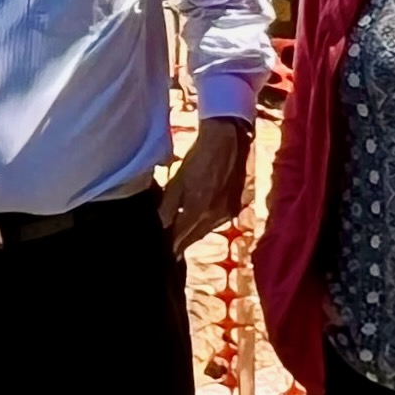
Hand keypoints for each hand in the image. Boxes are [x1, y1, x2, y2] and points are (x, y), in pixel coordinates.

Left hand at [159, 118, 251, 255]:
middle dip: (180, 244)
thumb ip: (168, 205)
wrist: (227, 141)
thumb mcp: (177, 180)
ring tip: (179, 241)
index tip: (160, 253)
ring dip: (192, 236)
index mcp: (198, 210)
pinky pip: (216, 223)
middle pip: (193, 238)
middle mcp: (214, 217)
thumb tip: (160, 225)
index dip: (169, 246)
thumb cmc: (198, 158)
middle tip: (167, 251)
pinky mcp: (235, 207)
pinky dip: (204, 225)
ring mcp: (227, 213)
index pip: (180, 237)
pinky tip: (196, 224)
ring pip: (205, 231)